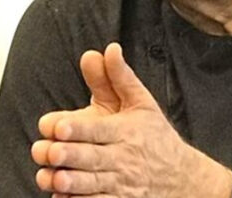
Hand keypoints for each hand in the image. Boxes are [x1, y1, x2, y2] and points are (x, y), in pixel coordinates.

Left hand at [31, 42, 231, 197]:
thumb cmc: (156, 137)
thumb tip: (107, 49)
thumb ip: (119, 77)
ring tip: (51, 177)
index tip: (57, 126)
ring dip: (70, 182)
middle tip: (49, 150)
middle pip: (92, 157)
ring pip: (91, 184)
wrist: (183, 178)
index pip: (99, 129)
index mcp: (126, 130)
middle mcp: (122, 158)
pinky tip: (60, 197)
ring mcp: (120, 185)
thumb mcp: (142, 103)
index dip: (77, 128)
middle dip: (70, 154)